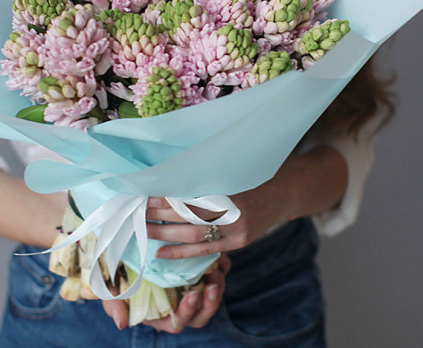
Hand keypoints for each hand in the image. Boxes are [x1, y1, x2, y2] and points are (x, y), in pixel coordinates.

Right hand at [102, 253, 230, 332]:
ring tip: (218, 268)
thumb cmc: (115, 270)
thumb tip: (121, 323)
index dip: (187, 312)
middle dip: (211, 302)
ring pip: (212, 297)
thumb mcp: (109, 285)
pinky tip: (219, 256)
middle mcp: (177, 303)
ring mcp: (189, 288)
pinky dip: (222, 268)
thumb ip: (113, 304)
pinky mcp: (198, 271)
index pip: (178, 322)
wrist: (120, 245)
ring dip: (219, 286)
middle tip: (214, 284)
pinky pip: (217, 275)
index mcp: (159, 313)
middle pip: (201, 314)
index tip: (192, 296)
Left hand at [145, 182, 288, 259]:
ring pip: (193, 234)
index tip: (146, 194)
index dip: (167, 197)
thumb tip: (166, 175)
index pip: (191, 194)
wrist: (284, 192)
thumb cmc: (251, 174)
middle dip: (160, 214)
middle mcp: (234, 209)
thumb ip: (204, 174)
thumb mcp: (229, 168)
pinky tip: (162, 252)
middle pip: (189, 214)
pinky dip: (182, 252)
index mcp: (229, 186)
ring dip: (165, 233)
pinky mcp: (239, 242)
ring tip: (144, 230)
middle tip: (138, 212)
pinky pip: (206, 249)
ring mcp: (237, 228)